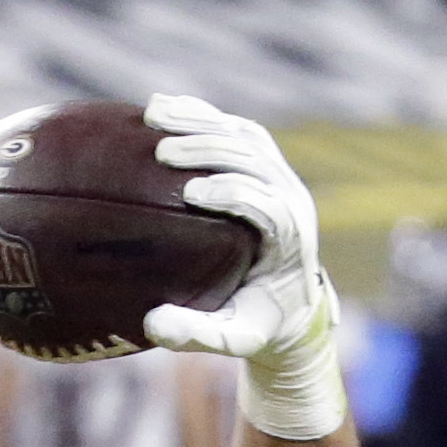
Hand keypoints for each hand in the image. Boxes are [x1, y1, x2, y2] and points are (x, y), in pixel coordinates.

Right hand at [140, 96, 344, 440]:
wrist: (291, 306)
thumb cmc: (258, 325)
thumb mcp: (234, 339)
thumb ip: (198, 335)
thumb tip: (154, 326)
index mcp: (292, 240)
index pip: (268, 205)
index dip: (233, 194)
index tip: (190, 194)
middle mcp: (293, 199)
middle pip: (255, 160)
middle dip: (209, 150)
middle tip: (162, 152)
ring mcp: (282, 176)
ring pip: (245, 136)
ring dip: (200, 122)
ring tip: (153, 115)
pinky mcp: (266, 162)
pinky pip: (236, 129)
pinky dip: (201, 115)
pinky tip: (159, 107)